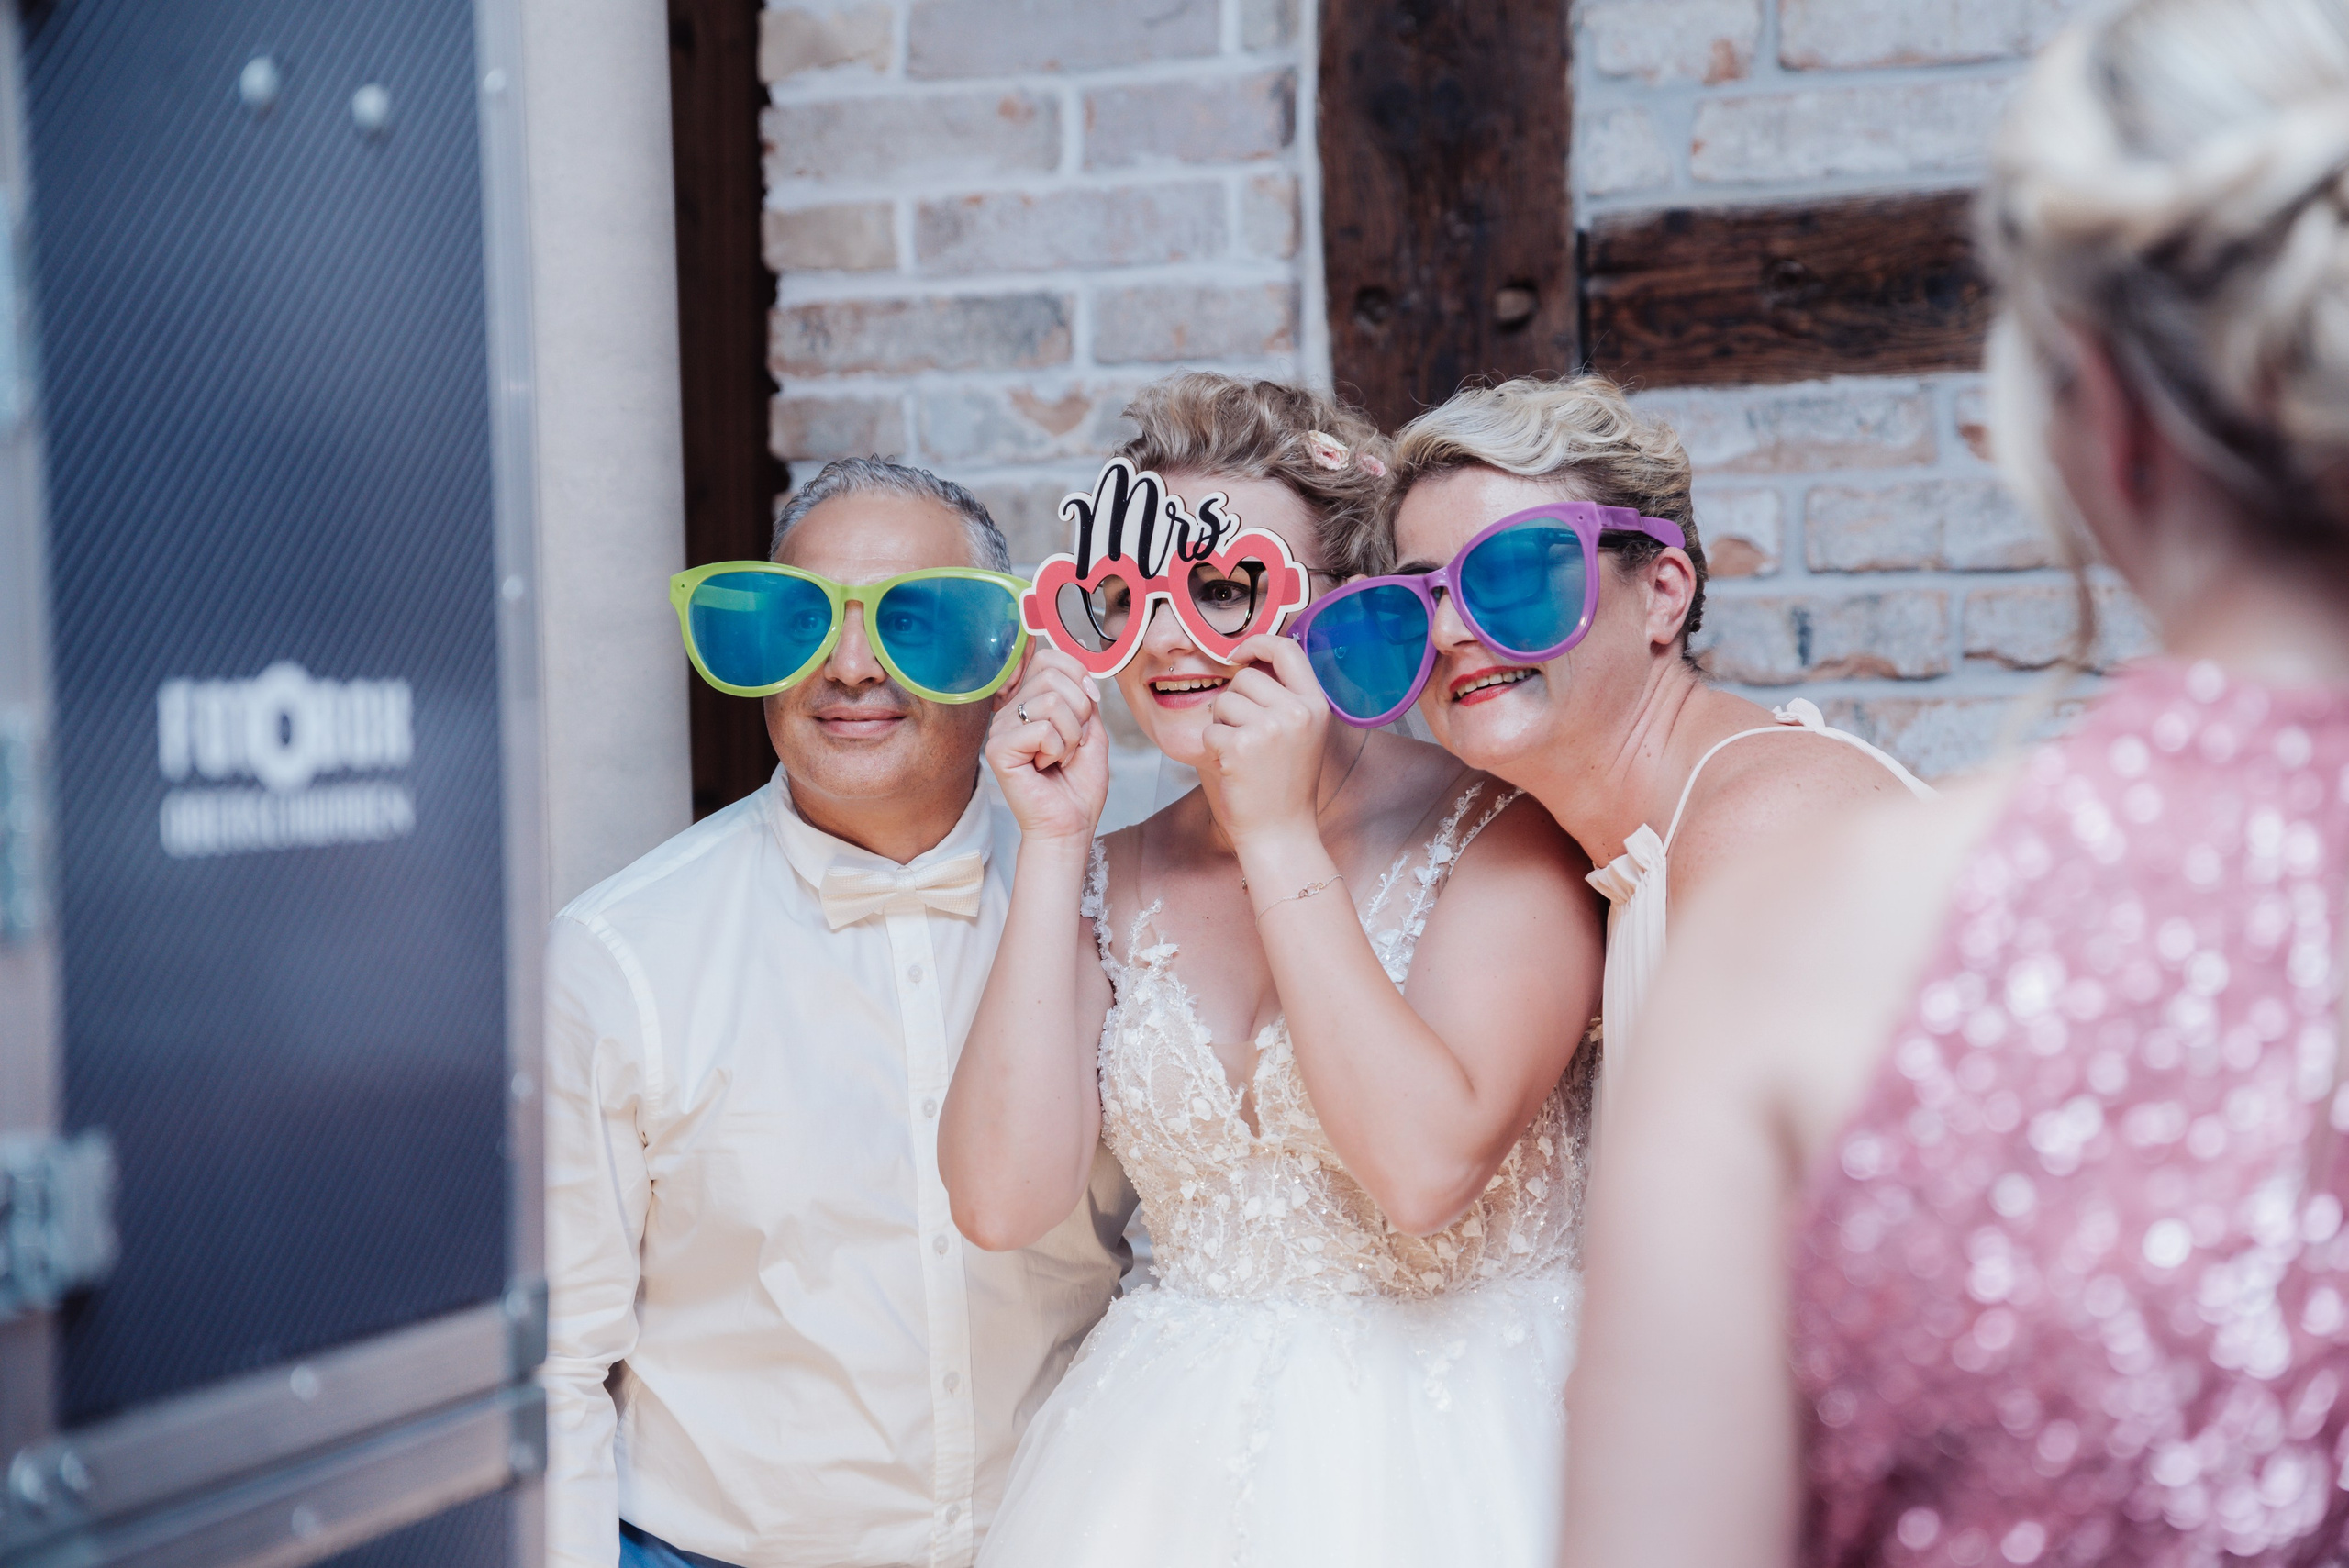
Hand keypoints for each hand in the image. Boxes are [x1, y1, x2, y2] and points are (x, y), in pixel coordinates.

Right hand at [986, 646, 1109, 846]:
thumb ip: (1083, 694)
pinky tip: (1046, 767)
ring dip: (1072, 735)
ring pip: (1053, 701)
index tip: (1089, 707)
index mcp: (1029, 703)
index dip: (1078, 675)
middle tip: (1073, 743)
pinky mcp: (998, 749)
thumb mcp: (1092, 729)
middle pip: (1053, 675)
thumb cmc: (1079, 786)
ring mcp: (1000, 729)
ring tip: (1060, 758)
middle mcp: (1010, 711)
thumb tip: (1079, 656)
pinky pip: (1043, 729)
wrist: (1070, 826)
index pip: (1049, 658)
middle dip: (1081, 711)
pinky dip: (1058, 750)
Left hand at [1198, 635, 1330, 849]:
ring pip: (1223, 702)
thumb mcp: (1302, 733)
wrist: (1281, 833)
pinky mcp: (1240, 746)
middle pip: (1245, 677)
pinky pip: (1209, 729)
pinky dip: (1213, 748)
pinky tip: (1233, 769)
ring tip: (1243, 756)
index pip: (1287, 650)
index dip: (1257, 643)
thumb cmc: (1285, 785)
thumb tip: (1248, 659)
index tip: (1238, 652)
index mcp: (1316, 705)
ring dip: (1222, 726)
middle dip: (1234, 702)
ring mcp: (1269, 728)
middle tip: (1247, 738)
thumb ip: (1284, 697)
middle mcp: (1297, 712)